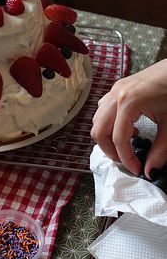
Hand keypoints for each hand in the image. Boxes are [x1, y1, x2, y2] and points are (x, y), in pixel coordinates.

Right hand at [91, 59, 166, 177]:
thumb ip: (161, 150)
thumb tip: (151, 170)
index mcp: (128, 102)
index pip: (118, 138)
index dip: (126, 158)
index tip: (137, 169)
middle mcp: (116, 95)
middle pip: (98, 130)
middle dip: (110, 150)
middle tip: (126, 160)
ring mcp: (115, 89)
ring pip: (97, 119)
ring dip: (107, 136)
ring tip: (127, 144)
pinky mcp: (118, 88)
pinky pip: (103, 109)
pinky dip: (110, 123)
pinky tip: (128, 126)